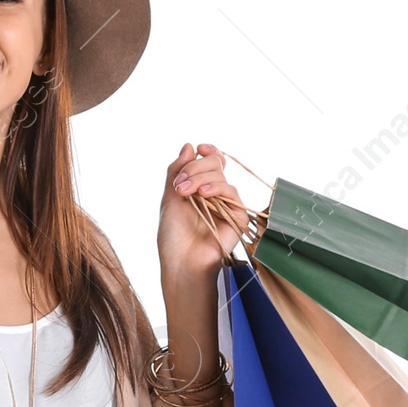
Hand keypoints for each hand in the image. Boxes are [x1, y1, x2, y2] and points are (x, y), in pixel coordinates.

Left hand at [157, 143, 250, 280]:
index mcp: (201, 187)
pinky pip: (231, 192)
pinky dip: (217, 188)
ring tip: (184, 193)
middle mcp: (216, 193)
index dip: (208, 151)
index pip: (211, 161)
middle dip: (195, 169)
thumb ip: (177, 171)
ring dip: (200, 179)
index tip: (199, 148)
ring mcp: (227, 204)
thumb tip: (189, 146)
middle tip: (179, 186)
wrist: (181, 260)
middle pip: (215, 163)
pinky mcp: (237, 216)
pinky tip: (204, 194)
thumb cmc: (173, 235)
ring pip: (220, 175)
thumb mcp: (170, 197)